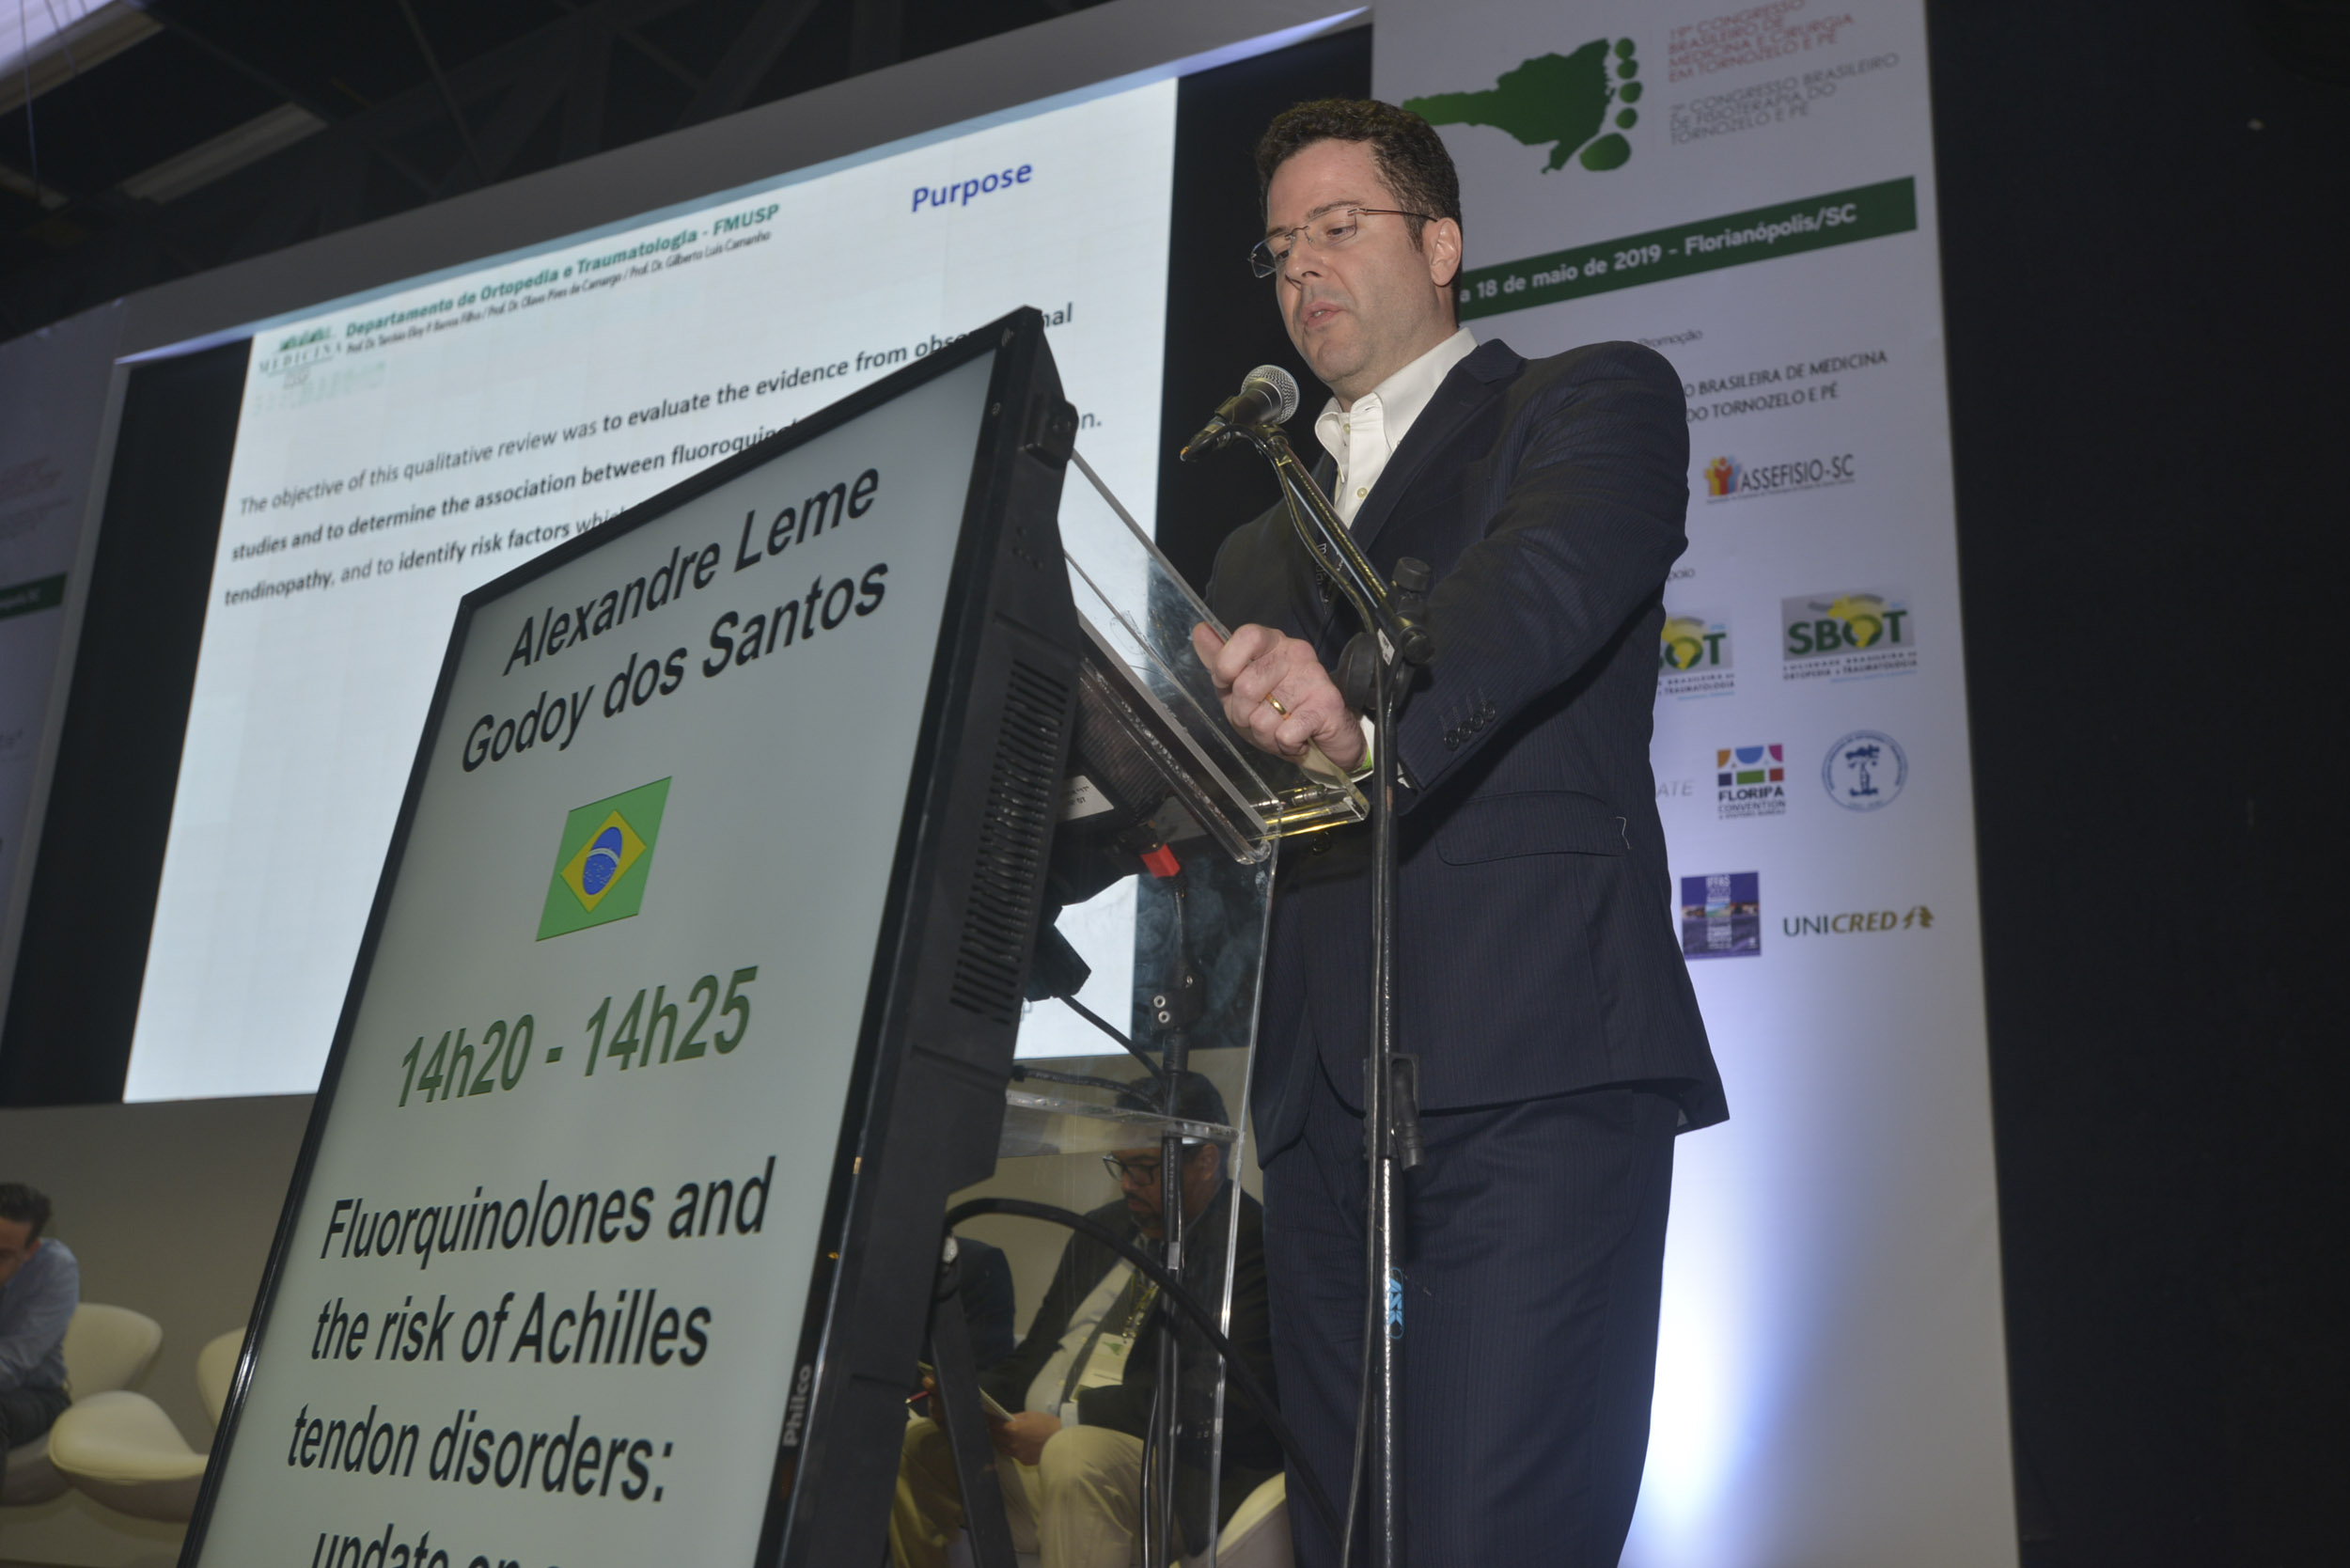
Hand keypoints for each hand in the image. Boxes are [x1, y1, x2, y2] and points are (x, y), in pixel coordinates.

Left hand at [988, 1409, 1060, 1466]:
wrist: (1063, 1441)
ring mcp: (1017, 1454)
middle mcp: (1012, 1443)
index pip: (995, 1425)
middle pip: (995, 1437)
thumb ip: (1014, 1417)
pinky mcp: (1023, 1461)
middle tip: (989, 1425)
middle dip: (991, 1431)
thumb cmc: (1048, 1424)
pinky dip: (1008, 1448)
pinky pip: (1011, 1454)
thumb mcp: (1030, 1415)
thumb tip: (1004, 1418)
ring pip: (1001, 1448)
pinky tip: (1009, 1443)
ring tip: (996, 1435)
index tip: (985, 1417)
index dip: (989, 1420)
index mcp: (1013, 1429)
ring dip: (998, 1441)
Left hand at [1192, 622, 1365, 770]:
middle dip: (1244, 716)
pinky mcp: (1327, 704)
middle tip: (1261, 719)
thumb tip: (1200, 630)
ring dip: (1265, 736)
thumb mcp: (1241, 688)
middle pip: (1245, 686)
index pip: (1246, 636)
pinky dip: (1286, 746)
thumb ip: (1220, 661)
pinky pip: (1285, 734)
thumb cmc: (1280, 712)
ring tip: (1281, 730)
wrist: (1326, 741)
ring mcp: (1313, 676)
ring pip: (1262, 717)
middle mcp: (1294, 652)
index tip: (1228, 685)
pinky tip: (1298, 740)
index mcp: (1272, 643)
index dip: (1227, 665)